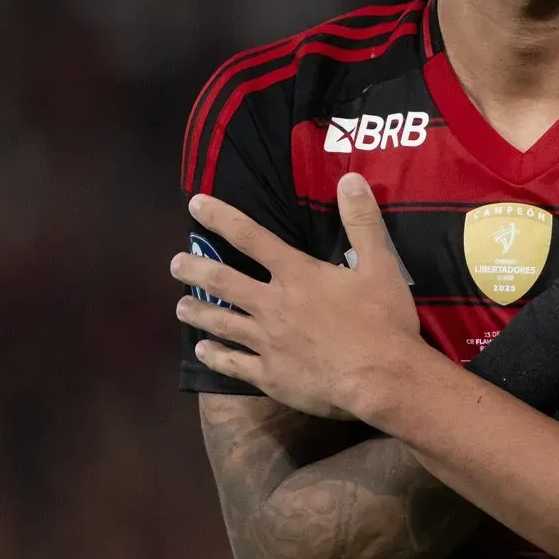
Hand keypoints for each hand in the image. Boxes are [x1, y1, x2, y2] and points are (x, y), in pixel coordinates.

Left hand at [175, 175, 422, 421]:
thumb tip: (349, 179)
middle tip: (175, 264)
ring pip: (220, 322)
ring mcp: (266, 342)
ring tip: (180, 307)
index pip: (251, 237)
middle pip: (222, 281)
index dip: (221, 218)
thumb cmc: (383, 321)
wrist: (381, 378)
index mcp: (297, 275)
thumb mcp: (381, 266)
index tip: (195, 205)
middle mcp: (272, 304)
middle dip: (193, 269)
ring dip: (197, 312)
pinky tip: (203, 351)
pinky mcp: (269, 375)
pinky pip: (233, 364)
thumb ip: (362, 222)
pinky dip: (214, 357)